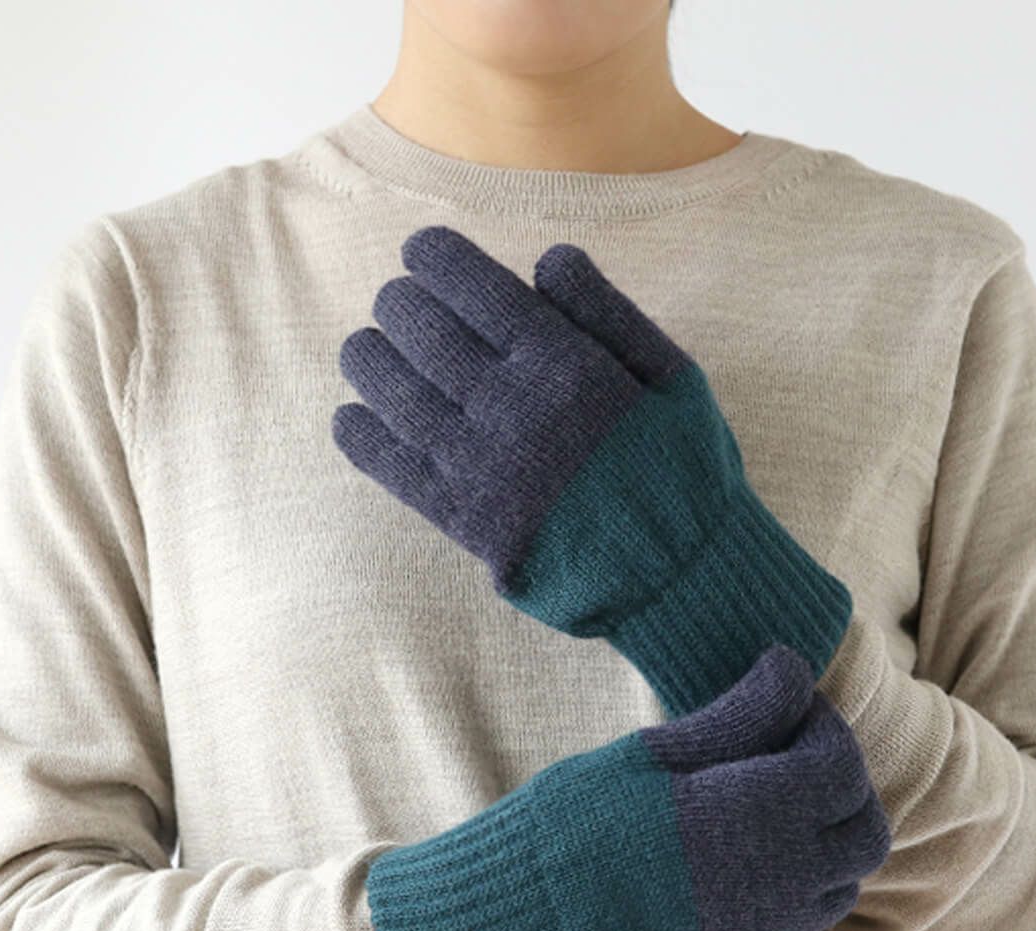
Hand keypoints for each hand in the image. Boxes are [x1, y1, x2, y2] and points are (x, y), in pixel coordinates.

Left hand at [333, 225, 851, 715]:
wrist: (677, 573)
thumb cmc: (682, 469)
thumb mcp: (673, 375)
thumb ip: (609, 311)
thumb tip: (546, 257)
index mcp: (561, 360)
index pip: (470, 283)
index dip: (432, 256)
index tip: (420, 252)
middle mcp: (510, 404)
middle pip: (418, 329)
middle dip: (397, 303)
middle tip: (396, 303)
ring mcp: (479, 463)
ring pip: (389, 389)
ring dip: (366, 358)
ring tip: (367, 349)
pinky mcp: (462, 516)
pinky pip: (388, 465)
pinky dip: (359, 434)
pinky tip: (353, 417)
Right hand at [363, 644, 889, 930]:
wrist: (533, 908)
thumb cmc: (587, 813)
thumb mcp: (658, 750)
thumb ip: (742, 713)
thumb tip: (791, 667)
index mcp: (763, 813)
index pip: (841, 765)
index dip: (824, 727)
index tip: (791, 708)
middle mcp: (782, 879)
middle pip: (866, 832)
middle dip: (844, 789)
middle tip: (796, 759)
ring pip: (842, 884)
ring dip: (825, 841)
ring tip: (768, 811)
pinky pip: (799, 924)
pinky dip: (795, 886)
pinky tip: (742, 861)